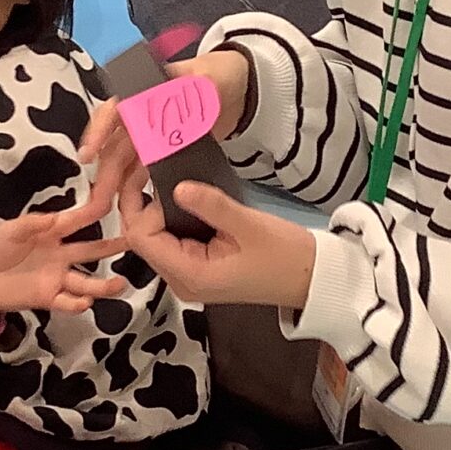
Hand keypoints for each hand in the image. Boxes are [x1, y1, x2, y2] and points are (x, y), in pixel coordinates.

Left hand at [0, 182, 129, 316]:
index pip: (76, 221)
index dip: (93, 213)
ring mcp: (56, 278)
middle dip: (112, 247)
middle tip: (134, 243)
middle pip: (90, 251)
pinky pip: (68, 301)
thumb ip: (32, 223)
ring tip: (120, 284)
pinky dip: (78, 303)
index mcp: (50, 233)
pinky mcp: (48, 298)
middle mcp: (59, 255)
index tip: (113, 204)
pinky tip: (84, 301)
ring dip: (103, 284)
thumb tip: (58, 216)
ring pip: (86, 281)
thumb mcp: (9, 230)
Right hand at [78, 47, 252, 205]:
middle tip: (97, 198)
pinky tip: (134, 204)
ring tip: (107, 206)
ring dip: (115, 183)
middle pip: (115, 144)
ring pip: (124, 161)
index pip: (113, 110)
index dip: (98, 131)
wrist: (238, 90)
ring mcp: (150, 135)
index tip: (88, 154)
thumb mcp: (203, 81)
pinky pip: (143, 169)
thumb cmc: (217, 75)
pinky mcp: (161, 150)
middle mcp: (140, 115)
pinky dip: (136, 186)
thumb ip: (186, 93)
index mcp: (144, 92)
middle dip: (104, 171)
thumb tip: (165, 104)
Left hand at [115, 179, 318, 311]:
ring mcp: (189, 276)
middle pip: (142, 240)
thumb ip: (211, 206)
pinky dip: (169, 218)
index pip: (142, 238)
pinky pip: (171, 241)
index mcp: (191, 275)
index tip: (157, 176)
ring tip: (159, 175)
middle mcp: (182, 281)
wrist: (311, 278)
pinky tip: (175, 196)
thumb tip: (177, 186)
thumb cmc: (286, 257)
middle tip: (148, 168)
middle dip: (140, 204)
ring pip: (154, 239)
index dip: (143, 206)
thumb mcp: (249, 225)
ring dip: (153, 209)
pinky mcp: (198, 268)